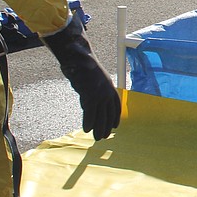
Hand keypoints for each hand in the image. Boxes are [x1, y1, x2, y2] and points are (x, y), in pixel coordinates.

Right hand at [43, 17, 121, 140]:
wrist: (80, 59)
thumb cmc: (84, 67)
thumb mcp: (94, 78)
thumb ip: (95, 89)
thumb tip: (91, 100)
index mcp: (110, 87)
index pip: (116, 106)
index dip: (115, 117)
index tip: (115, 126)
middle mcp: (107, 92)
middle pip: (109, 113)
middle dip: (107, 126)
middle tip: (105, 136)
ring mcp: (99, 95)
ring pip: (101, 116)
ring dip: (99, 128)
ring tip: (97, 137)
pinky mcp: (90, 97)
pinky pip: (90, 113)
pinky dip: (88, 122)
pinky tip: (87, 130)